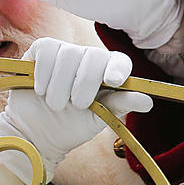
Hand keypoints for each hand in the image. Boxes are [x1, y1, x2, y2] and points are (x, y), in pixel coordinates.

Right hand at [0, 38, 151, 183]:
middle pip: (94, 55)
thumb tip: (148, 101)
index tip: (114, 81)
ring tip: (56, 104)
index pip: (119, 60)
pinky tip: (41, 90)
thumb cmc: (69, 126)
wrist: (35, 134)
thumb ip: (119, 106)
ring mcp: (64, 53)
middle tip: (77, 105)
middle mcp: (87, 59)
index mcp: (107, 73)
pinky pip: (46, 50)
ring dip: (60, 85)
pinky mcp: (40, 51)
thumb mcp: (97, 119)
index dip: (118, 67)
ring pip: (68, 55)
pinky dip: (44, 73)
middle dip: (86, 83)